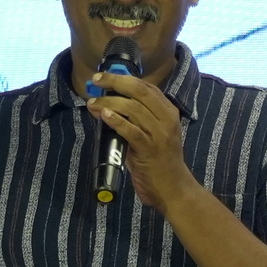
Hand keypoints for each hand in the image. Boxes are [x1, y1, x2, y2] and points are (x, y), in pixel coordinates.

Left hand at [87, 70, 189, 204]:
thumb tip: (108, 107)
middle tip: (96, 81)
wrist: (174, 190)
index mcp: (169, 113)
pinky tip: (104, 115)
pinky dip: (116, 121)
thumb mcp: (154, 135)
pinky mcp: (149, 149)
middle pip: (139, 92)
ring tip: (93, 104)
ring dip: (109, 103)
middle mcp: (166, 120)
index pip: (147, 87)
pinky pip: (131, 131)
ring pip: (133, 109)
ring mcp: (159, 134)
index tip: (104, 77)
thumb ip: (137, 120)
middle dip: (115, 83)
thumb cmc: (160, 163)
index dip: (124, 78)